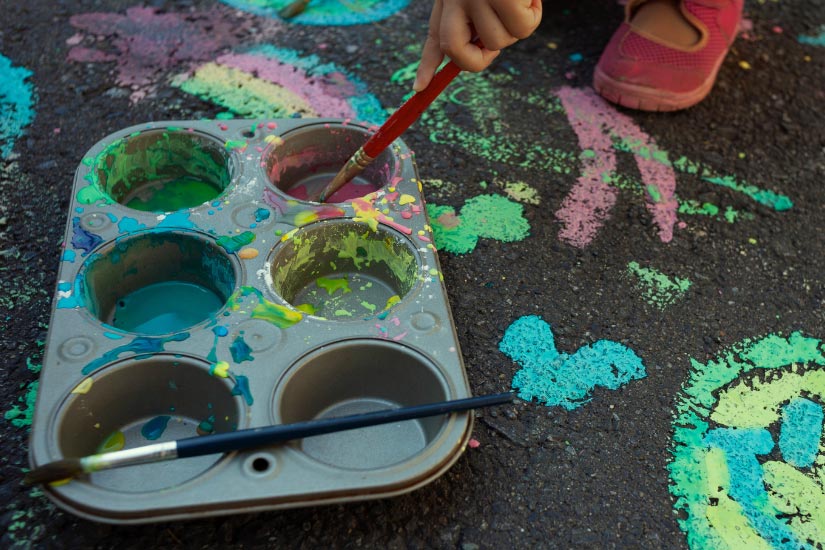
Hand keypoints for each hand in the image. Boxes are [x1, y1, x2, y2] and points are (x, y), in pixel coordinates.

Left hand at [413, 0, 542, 90]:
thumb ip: (476, 15)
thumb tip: (485, 48)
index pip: (434, 35)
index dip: (427, 64)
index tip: (419, 88)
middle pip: (456, 50)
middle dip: (479, 59)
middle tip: (499, 41)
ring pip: (498, 41)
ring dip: (520, 26)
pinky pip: (522, 28)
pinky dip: (534, 15)